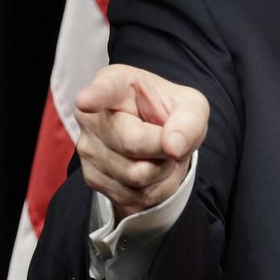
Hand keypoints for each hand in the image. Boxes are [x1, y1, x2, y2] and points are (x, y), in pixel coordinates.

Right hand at [74, 64, 208, 220]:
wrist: (163, 141)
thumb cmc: (172, 114)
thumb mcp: (192, 107)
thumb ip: (190, 120)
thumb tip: (173, 146)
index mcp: (115, 84)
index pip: (105, 89)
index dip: (96, 96)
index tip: (87, 101)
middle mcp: (93, 115)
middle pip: (132, 143)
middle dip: (164, 147)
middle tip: (171, 138)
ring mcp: (89, 149)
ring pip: (137, 174)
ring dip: (163, 170)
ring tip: (162, 152)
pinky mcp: (93, 178)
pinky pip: (135, 195)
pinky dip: (157, 187)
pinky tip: (154, 169)